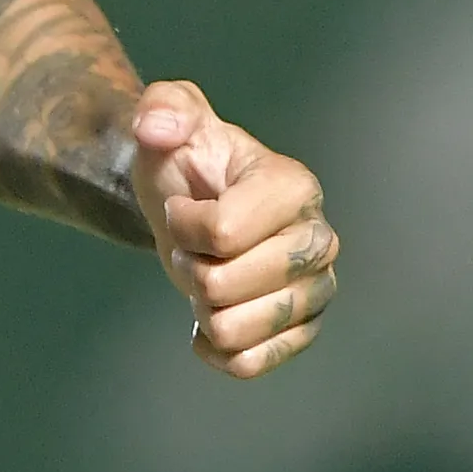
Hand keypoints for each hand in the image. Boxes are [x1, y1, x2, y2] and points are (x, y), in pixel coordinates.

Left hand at [130, 80, 337, 378]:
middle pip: (225, 287)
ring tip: (207, 276)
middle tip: (194, 246)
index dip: (183, 224)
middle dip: (190, 269)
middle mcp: (318, 241)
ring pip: (236, 330)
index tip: (183, 205)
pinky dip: (215, 348)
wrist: (189, 202)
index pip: (222, 232)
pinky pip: (249, 364)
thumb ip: (162, 107)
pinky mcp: (303, 331)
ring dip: (202, 308)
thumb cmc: (186, 158)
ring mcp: (317, 291)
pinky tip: (209, 318)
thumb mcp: (169, 115)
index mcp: (293, 187)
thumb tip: (154, 128)